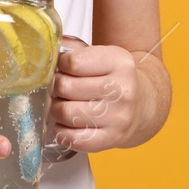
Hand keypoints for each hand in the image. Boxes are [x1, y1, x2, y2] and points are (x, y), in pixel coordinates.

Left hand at [49, 35, 140, 153]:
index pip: (72, 62)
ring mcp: (118, 118)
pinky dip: (61, 130)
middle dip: (56, 87)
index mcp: (119, 62)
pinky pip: (71, 138)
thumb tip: (46, 49)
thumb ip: (73, 49)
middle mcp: (122, 90)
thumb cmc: (113, 78)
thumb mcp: (102, 55)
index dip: (60, 65)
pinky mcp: (110, 139)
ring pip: (65, 113)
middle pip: (65, 87)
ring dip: (56, 109)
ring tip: (63, 104)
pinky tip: (66, 123)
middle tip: (60, 88)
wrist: (141, 105)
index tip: (62, 68)